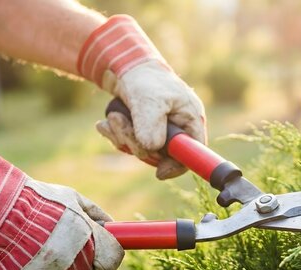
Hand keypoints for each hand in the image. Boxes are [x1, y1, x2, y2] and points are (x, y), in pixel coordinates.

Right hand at [0, 137, 123, 269]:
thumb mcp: (70, 197)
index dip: (108, 256)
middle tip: (57, 242)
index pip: (112, 261)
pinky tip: (20, 261)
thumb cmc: (33, 201)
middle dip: (79, 261)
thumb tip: (114, 226)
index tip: (99, 251)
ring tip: (33, 247)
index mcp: (88, 239)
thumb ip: (96, 214)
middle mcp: (73, 264)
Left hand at [78, 15, 206, 179]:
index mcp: (190, 119)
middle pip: (163, 156)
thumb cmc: (144, 78)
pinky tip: (107, 122)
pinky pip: (131, 145)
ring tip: (113, 118)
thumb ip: (151, 124)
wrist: (123, 65)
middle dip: (137, 144)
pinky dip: (117, 135)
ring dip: (123, 137)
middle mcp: (178, 128)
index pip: (193, 153)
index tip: (160, 172)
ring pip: (143, 151)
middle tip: (120, 124)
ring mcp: (161, 131)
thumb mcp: (149, 99)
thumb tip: (151, 148)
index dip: (178, 166)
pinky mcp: (143, 131)